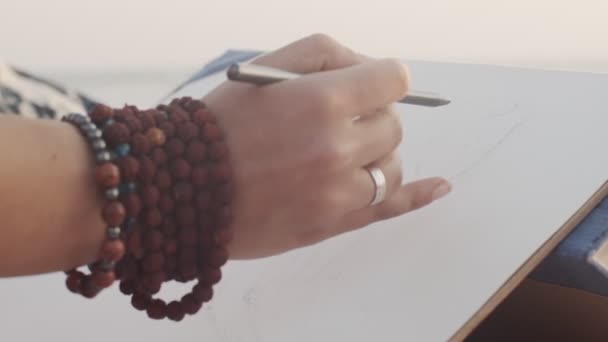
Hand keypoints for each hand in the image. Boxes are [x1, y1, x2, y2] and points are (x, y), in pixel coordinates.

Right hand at [203, 34, 450, 258]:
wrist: (179, 190)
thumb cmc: (218, 125)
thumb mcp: (264, 67)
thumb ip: (326, 53)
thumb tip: (373, 66)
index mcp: (321, 103)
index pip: (393, 79)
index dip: (380, 77)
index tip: (368, 83)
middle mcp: (337, 149)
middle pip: (392, 123)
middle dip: (371, 115)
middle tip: (335, 119)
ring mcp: (337, 193)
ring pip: (391, 164)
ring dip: (376, 151)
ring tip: (342, 150)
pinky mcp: (331, 224)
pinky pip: (389, 209)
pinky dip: (419, 196)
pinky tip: (440, 187)